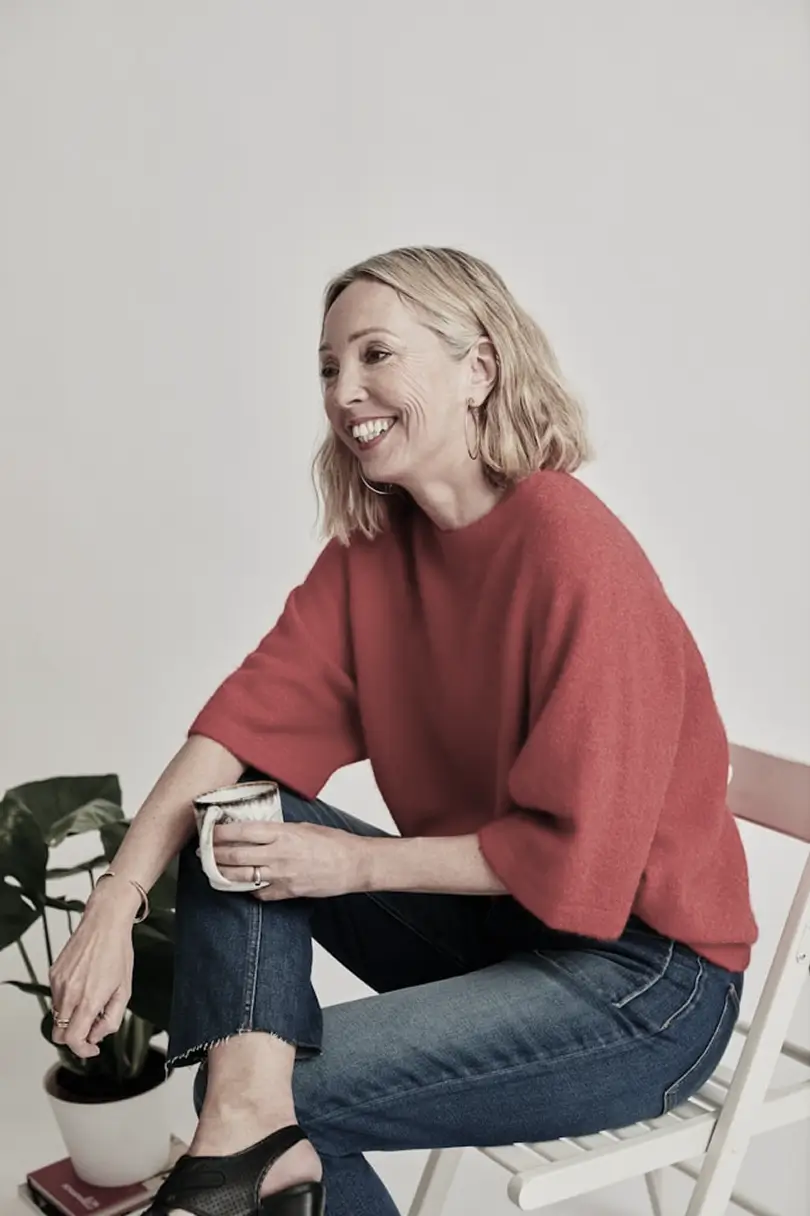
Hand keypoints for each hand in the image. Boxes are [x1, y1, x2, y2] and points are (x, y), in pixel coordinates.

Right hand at [48, 895, 134, 1057]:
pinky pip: (56, 997)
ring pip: (58, 1016)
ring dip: (72, 1017)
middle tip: (92, 1027)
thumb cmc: (118, 952)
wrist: (104, 923)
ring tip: (91, 998)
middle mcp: (69, 993)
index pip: (74, 1040)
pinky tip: (84, 985)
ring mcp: (58, 983)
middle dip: (75, 1037)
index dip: (83, 1050)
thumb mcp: (125, 990)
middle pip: (60, 1034)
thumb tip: (97, 1035)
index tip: (92, 1048)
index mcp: (89, 1000)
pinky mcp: (53, 974)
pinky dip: (68, 1000)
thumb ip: (111, 1019)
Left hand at [210, 821, 368, 899]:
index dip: (220, 832)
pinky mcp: (286, 892)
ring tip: (212, 869)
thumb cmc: (333, 842)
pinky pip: (258, 892)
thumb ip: (278, 830)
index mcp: (282, 833)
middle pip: (235, 855)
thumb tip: (257, 830)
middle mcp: (278, 854)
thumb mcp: (303, 827)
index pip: (242, 831)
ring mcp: (281, 876)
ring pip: (241, 876)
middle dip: (214, 854)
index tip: (209, 831)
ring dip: (222, 873)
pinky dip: (246, 888)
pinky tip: (239, 884)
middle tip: (203, 852)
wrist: (353, 865)